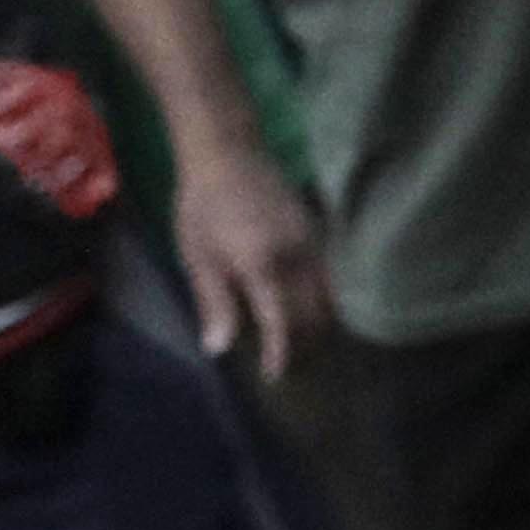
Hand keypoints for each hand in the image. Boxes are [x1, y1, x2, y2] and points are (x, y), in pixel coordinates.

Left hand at [162, 136, 332, 378]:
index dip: (282, 355)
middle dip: (304, 346)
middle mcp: (298, 258)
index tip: (275, 377)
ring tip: (301, 344)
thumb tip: (220, 348)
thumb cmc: (202, 205)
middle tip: (289, 366)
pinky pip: (331, 277)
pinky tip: (309, 308)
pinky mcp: (320, 233)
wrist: (228, 152)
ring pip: (330, 298)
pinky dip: (324, 300)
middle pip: (315, 316)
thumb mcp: (197, 257)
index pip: (283, 323)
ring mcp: (315, 244)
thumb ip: (214, 303)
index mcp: (263, 266)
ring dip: (318, 326)